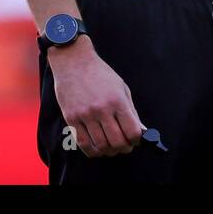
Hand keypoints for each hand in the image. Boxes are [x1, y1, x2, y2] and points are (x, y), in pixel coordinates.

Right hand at [48, 38, 145, 156]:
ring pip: (101, 145)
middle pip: (117, 142)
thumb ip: (131, 110)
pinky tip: (97, 149)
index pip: (132, 131)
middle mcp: (102, 109)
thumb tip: (141, 130)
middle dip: (124, 148)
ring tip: (112, 149)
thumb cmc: (100, 73)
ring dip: (109, 152)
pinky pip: (83, 143)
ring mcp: (86, 115)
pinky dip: (92, 151)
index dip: (136, 140)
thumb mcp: (121, 87)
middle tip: (125, 147)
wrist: (73, 61)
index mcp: (117, 100)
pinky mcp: (72, 118)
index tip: (136, 140)